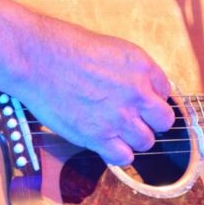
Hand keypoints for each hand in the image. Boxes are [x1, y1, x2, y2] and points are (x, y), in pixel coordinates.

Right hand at [17, 21, 174, 165]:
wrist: (37, 58)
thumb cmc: (65, 47)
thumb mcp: (110, 47)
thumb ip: (131, 71)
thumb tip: (140, 88)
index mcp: (141, 65)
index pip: (166, 91)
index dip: (152, 97)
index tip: (141, 101)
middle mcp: (137, 92)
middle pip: (164, 121)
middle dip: (151, 121)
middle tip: (134, 118)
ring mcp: (119, 117)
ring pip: (146, 141)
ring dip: (133, 138)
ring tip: (115, 130)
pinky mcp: (98, 136)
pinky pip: (123, 158)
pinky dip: (116, 153)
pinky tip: (105, 142)